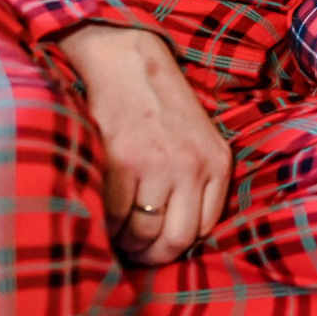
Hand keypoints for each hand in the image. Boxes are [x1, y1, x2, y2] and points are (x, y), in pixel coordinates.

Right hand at [57, 23, 234, 266]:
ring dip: (125, 242)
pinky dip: (105, 225)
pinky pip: (115, 216)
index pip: (204, 230)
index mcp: (217, 163)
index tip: (156, 244)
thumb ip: (196, 180)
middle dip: (151, 255)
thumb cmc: (159, 103)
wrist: (126, 60)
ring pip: (143, 233)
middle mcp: (192, 167)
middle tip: (132, 252)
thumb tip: (174, 235)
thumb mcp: (197, 137)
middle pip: (176, 240)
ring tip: (113, 233)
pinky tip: (99, 215)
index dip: (176, 245)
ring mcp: (158, 165)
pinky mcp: (123, 161)